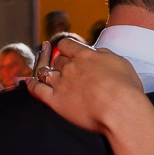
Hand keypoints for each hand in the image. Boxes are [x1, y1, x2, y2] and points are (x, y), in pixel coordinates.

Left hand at [27, 39, 144, 134]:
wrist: (121, 110)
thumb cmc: (126, 89)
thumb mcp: (120, 62)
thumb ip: (104, 54)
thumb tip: (95, 51)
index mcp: (85, 55)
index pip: (67, 45)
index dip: (65, 48)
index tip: (66, 51)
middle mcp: (70, 67)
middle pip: (57, 60)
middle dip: (59, 63)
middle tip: (62, 69)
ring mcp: (61, 84)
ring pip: (45, 72)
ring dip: (45, 71)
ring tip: (45, 73)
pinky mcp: (55, 101)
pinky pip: (37, 89)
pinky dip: (30, 84)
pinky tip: (27, 82)